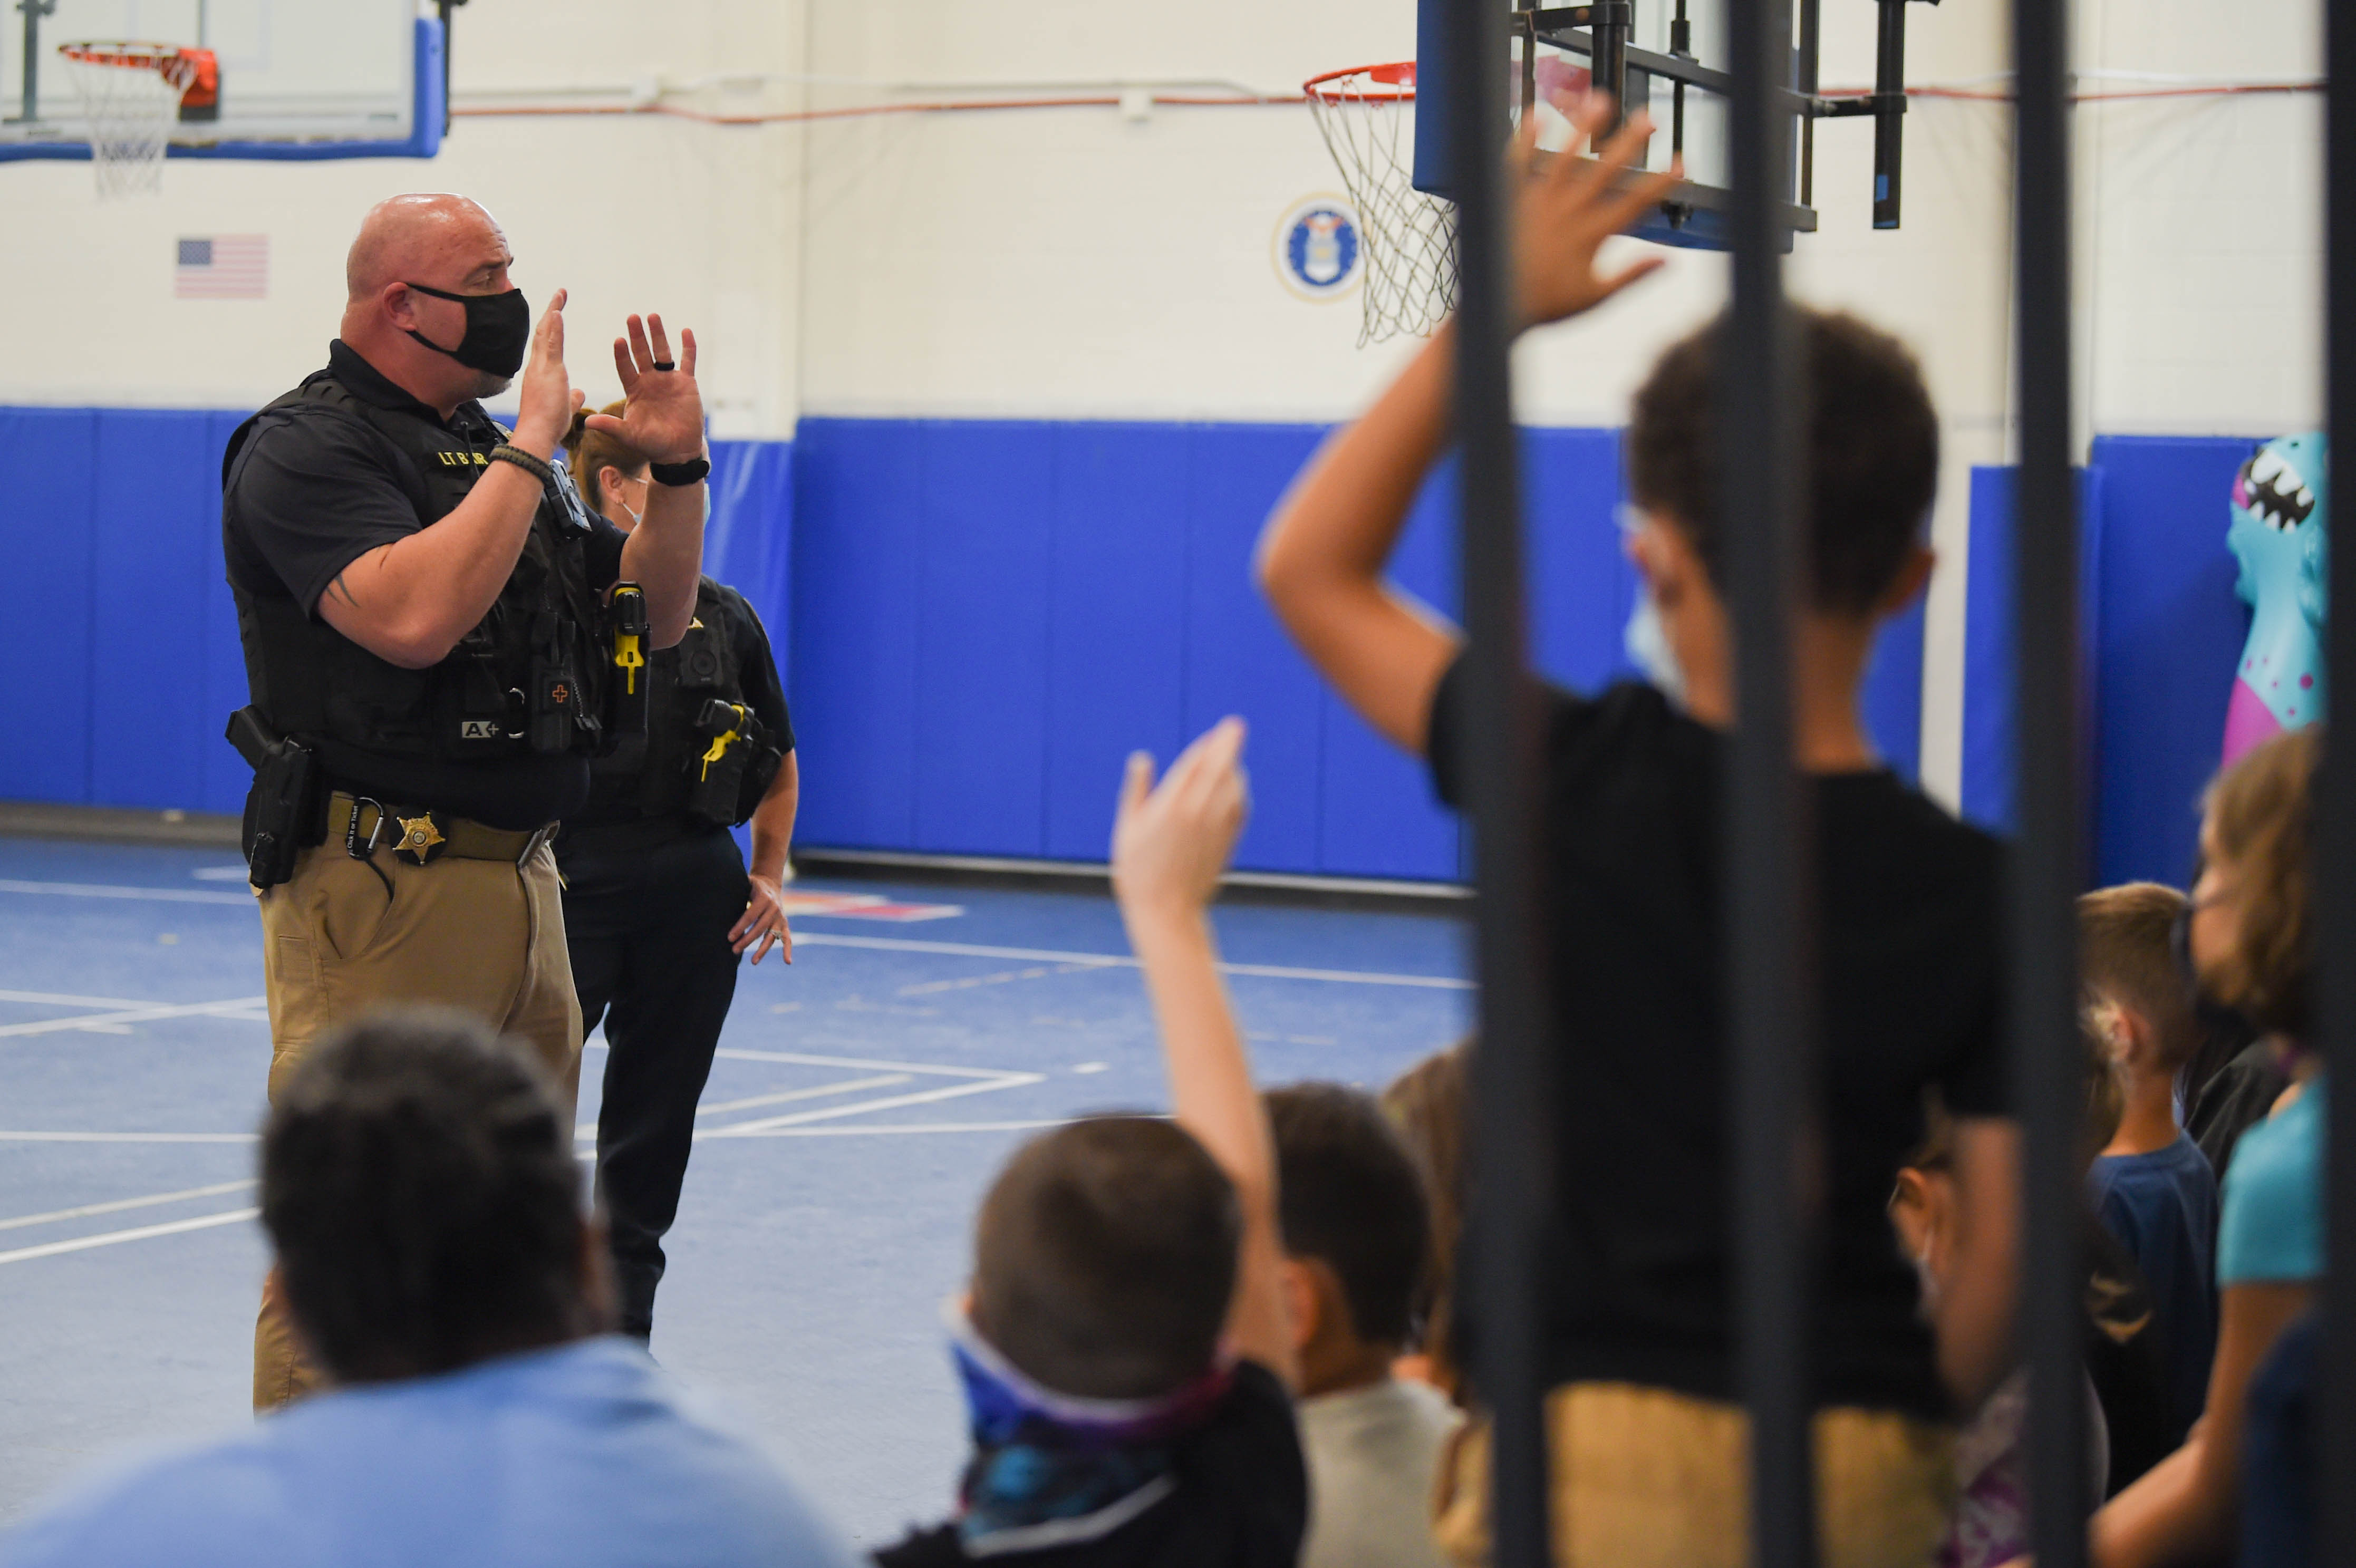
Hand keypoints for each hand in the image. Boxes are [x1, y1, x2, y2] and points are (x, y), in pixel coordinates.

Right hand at [510, 288, 574, 457]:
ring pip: (545, 334)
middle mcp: (537, 367)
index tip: (557, 313)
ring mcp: (540, 368)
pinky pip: (551, 345)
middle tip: (559, 296)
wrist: (535, 436)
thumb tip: (578, 393)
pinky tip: (557, 312)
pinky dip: (554, 328)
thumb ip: (572, 398)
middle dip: (551, 314)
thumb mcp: (566, 408)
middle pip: (543, 334)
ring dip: (553, 313)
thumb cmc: (547, 427)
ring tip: (560, 296)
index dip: (551, 329)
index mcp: (541, 375)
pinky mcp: (547, 372)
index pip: (546, 346)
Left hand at [584, 314, 703, 465]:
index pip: (625, 367)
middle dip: (637, 336)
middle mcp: (649, 380)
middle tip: (632, 317)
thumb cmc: (651, 444)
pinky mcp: (687, 383)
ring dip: (658, 334)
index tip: (618, 340)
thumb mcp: (628, 435)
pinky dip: (688, 347)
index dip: (622, 354)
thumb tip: (586, 423)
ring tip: (652, 316)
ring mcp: (668, 380)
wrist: (677, 451)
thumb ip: (611, 426)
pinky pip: (688, 361)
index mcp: (634, 389)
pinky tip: (686, 331)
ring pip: (662, 352)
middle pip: (642, 353)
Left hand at [731, 873, 792, 963]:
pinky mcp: (784, 924)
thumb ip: (736, 891)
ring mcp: (780, 917)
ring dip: (762, 949)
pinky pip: (787, 938)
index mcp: (764, 898)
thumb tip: (718, 900)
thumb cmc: (751, 886)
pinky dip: (788, 950)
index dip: (740, 927)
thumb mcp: (744, 884)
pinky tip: (787, 962)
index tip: (729, 938)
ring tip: (753, 962)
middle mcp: (774, 908)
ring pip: (771, 936)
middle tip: (734, 950)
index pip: (750, 916)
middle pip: (760, 928)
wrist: (769, 883)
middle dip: (746, 940)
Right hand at [1112, 718, 1249, 922]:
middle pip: (1220, 768)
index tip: (1216, 731)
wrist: (1167, 913)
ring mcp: (1216, 828)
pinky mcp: (1227, 842)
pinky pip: (1238, 808)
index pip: (1195, 764)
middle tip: (1236, 725)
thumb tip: (1142, 758)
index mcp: (1171, 806)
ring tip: (1230, 757)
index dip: (1207, 745)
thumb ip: (1137, 791)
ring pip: (1233, 787)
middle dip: (1228, 744)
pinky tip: (1234, 787)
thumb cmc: (1138, 873)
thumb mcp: (1127, 829)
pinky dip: (1238, 792)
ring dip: (1233, 768)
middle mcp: (1198, 813)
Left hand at [1511, 93, 1680, 329]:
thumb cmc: (1544, 305)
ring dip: (1584, 127)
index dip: (1660, 183)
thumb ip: (1631, 277)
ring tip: (1600, 99)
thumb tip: (1668, 261)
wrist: (1494, 305)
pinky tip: (1536, 113)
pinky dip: (1525, 138)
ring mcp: (1537, 202)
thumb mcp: (1593, 298)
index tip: (1680, 163)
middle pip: (1605, 171)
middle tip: (1649, 118)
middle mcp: (1566, 212)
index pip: (1634, 203)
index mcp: (1589, 235)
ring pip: (1565, 157)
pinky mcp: (1511, 199)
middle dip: (1630, 143)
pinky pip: (1518, 163)